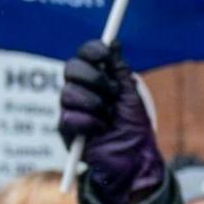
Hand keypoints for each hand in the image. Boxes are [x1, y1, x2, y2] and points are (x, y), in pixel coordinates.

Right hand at [60, 39, 166, 203]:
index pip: (84, 56)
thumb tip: (114, 43)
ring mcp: (71, 110)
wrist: (136, 159)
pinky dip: (91, 123)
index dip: (92, 51)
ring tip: (109, 116)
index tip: (106, 53)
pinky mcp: (67, 130)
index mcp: (95, 81)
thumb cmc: (134, 128)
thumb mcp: (130, 96)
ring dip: (96, 104)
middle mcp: (80, 92)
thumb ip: (120, 71)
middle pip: (70, 69)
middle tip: (112, 92)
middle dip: (94, 77)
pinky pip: (69, 117)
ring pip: (68, 93)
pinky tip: (101, 130)